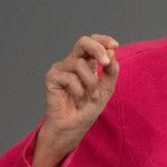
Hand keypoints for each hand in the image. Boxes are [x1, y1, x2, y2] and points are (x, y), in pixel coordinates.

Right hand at [33, 34, 119, 166]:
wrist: (75, 126)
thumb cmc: (89, 108)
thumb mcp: (107, 88)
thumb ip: (111, 70)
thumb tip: (112, 52)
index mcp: (86, 62)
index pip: (93, 42)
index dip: (103, 40)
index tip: (115, 45)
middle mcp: (73, 62)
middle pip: (83, 42)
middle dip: (97, 49)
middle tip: (106, 62)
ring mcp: (61, 68)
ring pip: (80, 65)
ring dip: (91, 84)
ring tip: (90, 97)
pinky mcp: (51, 77)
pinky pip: (70, 77)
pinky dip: (79, 91)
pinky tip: (77, 100)